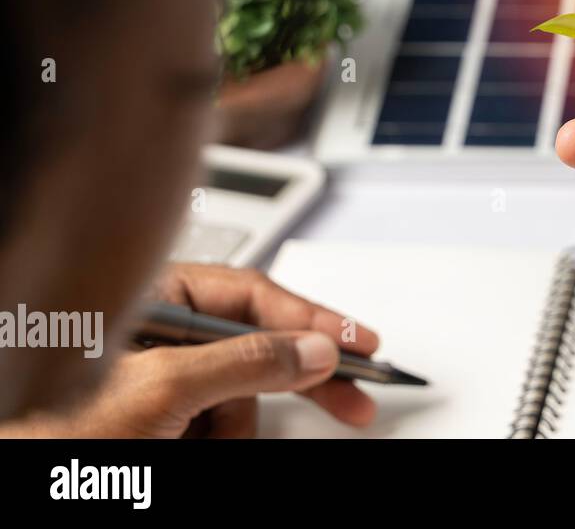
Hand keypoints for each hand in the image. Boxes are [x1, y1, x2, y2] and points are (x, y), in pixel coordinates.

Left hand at [4, 263, 379, 437]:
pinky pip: (218, 423)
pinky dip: (217, 442)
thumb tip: (311, 348)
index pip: (252, 295)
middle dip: (298, 378)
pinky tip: (189, 450)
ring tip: (195, 447)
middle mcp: (158, 330)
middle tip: (353, 397)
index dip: (311, 319)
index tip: (357, 342)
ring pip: (240, 396)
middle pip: (256, 344)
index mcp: (152, 297)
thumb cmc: (50, 425)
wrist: (16, 463)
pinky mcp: (161, 416)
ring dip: (234, 430)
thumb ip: (245, 362)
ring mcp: (160, 375)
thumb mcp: (162, 387)